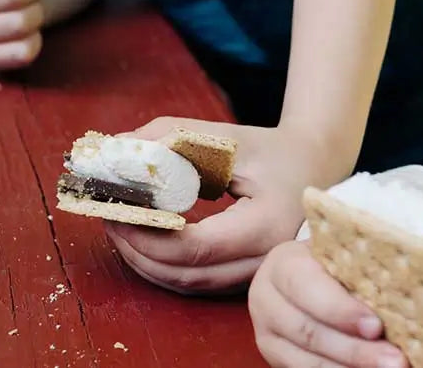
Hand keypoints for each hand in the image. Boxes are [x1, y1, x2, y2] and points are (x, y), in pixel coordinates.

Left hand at [103, 116, 352, 294]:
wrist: (316, 166)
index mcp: (266, 226)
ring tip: (118, 225)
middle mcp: (264, 261)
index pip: (193, 248)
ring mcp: (256, 274)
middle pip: (186, 275)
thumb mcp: (225, 136)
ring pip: (188, 286)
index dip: (145, 235)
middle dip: (136, 250)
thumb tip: (115, 150)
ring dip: (145, 261)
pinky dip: (163, 265)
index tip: (114, 208)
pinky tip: (144, 238)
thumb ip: (171, 138)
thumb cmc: (272, 149)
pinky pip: (197, 282)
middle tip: (107, 216)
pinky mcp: (245, 276)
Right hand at [248, 241, 407, 367]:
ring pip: (306, 360)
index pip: (307, 287)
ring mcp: (267, 333)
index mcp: (282, 265)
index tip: (376, 326)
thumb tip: (403, 292)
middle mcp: (266, 299)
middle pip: (308, 331)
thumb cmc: (332, 260)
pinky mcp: (275, 357)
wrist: (303, 273)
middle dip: (354, 350)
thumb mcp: (339, 253)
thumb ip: (359, 269)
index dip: (341, 310)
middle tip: (395, 359)